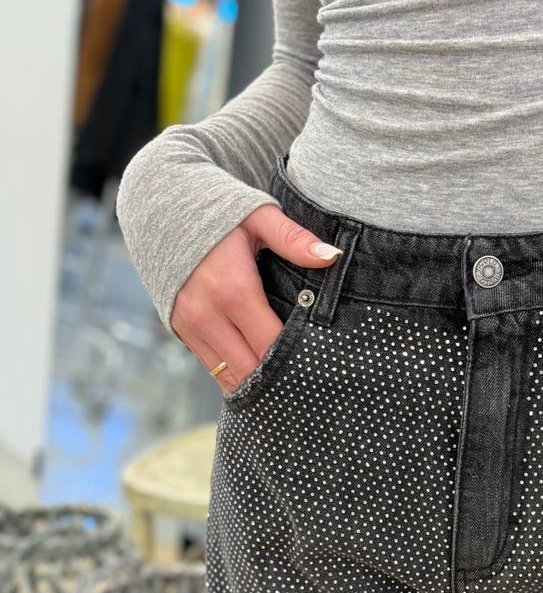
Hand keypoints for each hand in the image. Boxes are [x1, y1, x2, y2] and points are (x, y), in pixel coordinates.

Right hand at [170, 204, 342, 394]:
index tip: (319, 364)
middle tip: (308, 380)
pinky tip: (259, 373)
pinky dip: (237, 374)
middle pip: (251, 370)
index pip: (271, 345)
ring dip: (257, 383)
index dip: (296, 359)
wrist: (160, 209)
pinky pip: (213, 368)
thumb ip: (294, 239)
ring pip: (230, 377)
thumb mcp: (258, 216)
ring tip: (287, 383)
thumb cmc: (218, 211)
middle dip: (280, 378)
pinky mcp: (180, 331)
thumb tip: (331, 255)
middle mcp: (206, 315)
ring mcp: (190, 326)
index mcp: (233, 290)